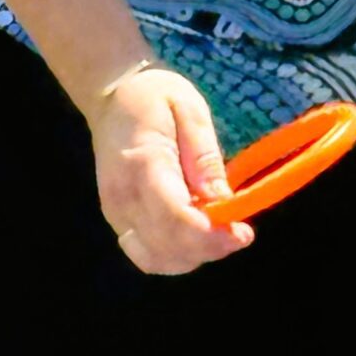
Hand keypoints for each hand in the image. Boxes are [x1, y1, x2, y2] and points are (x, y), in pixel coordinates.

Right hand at [90, 68, 254, 274]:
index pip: (176, 217)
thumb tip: (222, 200)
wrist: (111, 96)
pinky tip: (195, 238)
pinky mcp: (117, 221)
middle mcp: (123, 197)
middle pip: (168, 245)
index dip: (212, 235)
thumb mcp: (190, 110)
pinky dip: (175, 257)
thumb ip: (205, 157)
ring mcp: (115, 213)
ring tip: (219, 233)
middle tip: (240, 232)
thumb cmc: (154, 97)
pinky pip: (147, 255)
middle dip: (209, 248)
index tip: (243, 233)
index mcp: (142, 165)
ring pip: (157, 258)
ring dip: (194, 256)